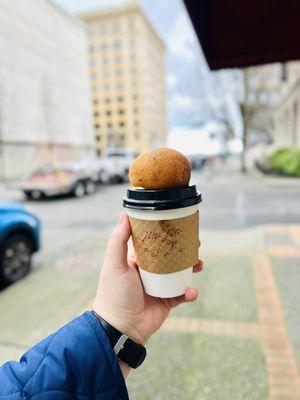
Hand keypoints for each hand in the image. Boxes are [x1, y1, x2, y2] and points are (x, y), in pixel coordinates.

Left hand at [93, 213, 202, 344]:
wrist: (120, 328)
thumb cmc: (114, 294)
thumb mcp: (115, 264)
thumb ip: (118, 241)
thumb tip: (124, 215)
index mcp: (136, 260)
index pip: (153, 242)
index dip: (165, 234)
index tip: (177, 225)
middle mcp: (149, 271)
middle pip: (171, 256)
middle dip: (184, 249)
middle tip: (195, 244)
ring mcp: (159, 286)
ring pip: (180, 273)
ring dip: (191, 268)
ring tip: (198, 264)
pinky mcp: (167, 301)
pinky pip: (182, 294)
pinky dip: (189, 292)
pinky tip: (191, 291)